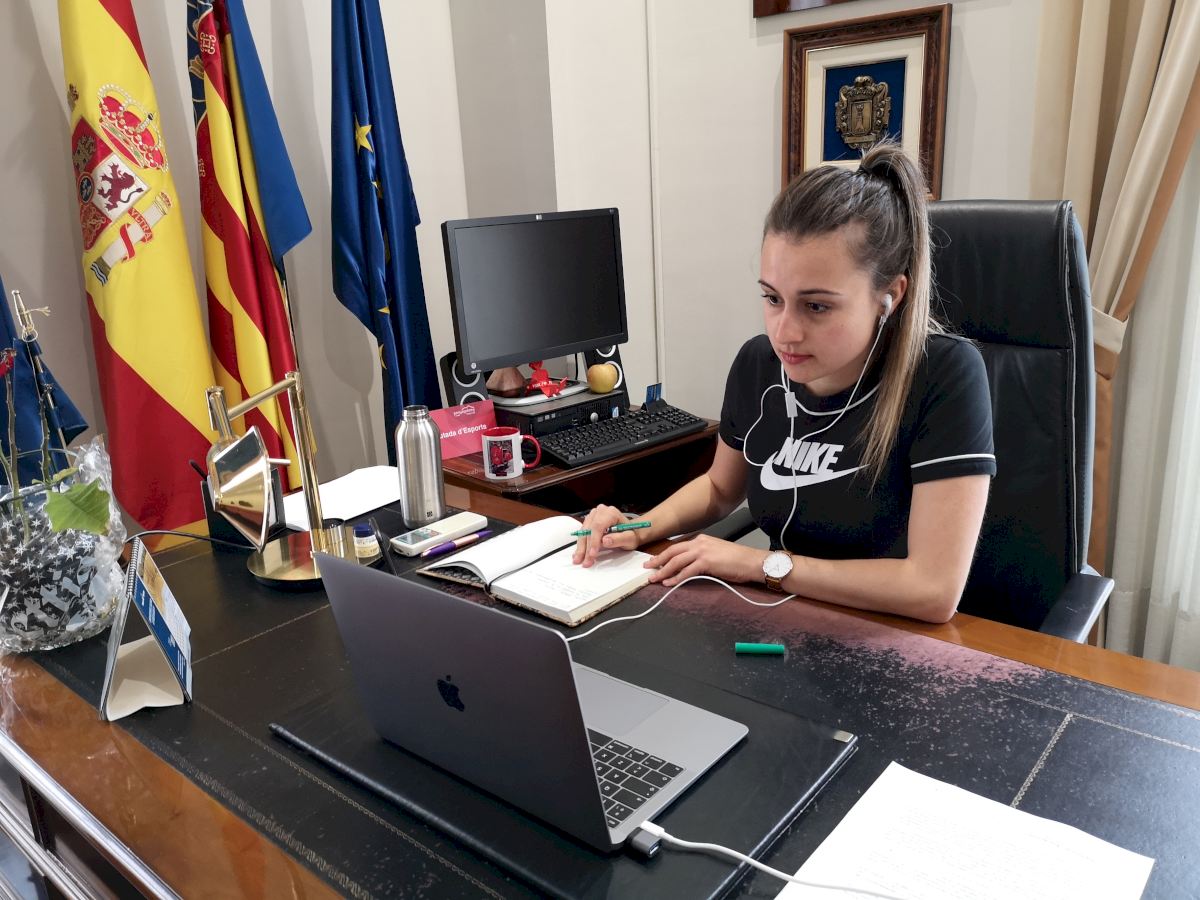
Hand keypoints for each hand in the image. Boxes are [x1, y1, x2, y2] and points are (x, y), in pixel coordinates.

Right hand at [572, 504, 642, 567]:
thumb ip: (619, 539)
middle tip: (586, 561)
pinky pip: (582, 534)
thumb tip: (605, 541)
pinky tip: (579, 555)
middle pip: (589, 530)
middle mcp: (600, 511)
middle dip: (587, 548)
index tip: (593, 553)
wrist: (628, 532)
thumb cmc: (630, 534)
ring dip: (581, 548)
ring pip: (583, 533)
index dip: (594, 540)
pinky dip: (581, 545)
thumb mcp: (629, 538)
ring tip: (580, 560)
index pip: (598, 526)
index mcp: (610, 512)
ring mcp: (593, 516)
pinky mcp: (589, 522)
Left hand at [647, 534, 762, 586]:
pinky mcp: (706, 562)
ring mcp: (703, 551)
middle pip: (672, 551)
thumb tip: (689, 566)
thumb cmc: (738, 560)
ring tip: (653, 578)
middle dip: (658, 560)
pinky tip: (669, 583)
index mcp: (701, 539)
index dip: (665, 554)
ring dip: (663, 570)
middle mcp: (700, 542)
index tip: (656, 560)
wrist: (752, 561)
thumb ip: (702, 556)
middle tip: (647, 567)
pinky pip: (686, 571)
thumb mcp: (716, 553)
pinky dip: (676, 578)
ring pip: (676, 561)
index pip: (678, 546)